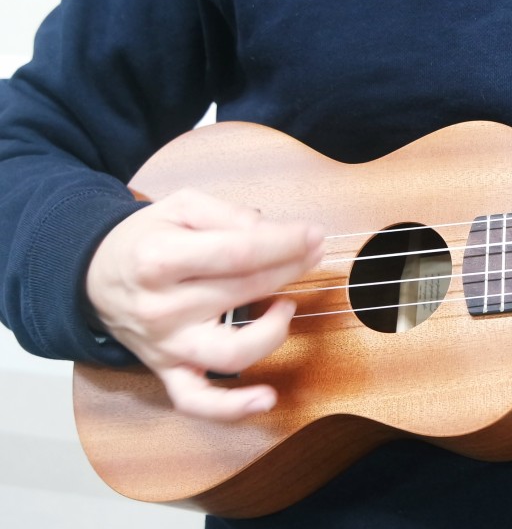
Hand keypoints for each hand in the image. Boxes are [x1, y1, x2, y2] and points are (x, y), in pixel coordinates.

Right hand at [86, 188, 324, 420]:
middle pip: (243, 290)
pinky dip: (232, 407)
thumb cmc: (145, 240)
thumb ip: (228, 215)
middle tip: (313, 253)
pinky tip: (266, 398)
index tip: (312, 235)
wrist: (94, 277)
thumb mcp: (180, 207)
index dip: (286, 244)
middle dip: (291, 268)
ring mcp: (166, 344)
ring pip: (231, 353)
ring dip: (273, 332)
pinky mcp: (168, 370)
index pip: (240, 252)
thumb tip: (272, 232)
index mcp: (160, 258)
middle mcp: (161, 307)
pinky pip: (198, 401)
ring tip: (287, 306)